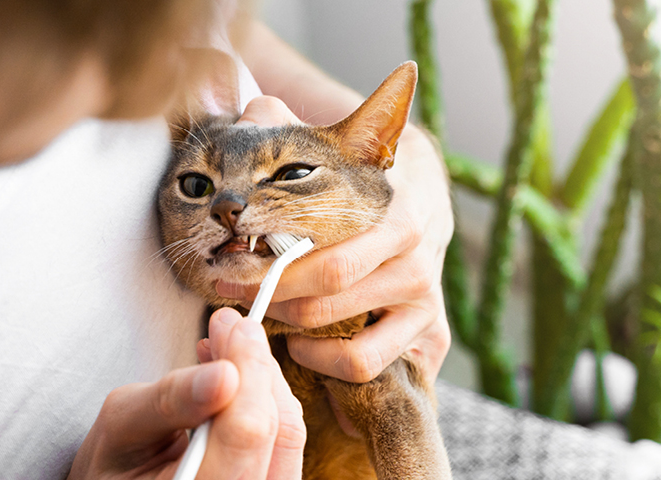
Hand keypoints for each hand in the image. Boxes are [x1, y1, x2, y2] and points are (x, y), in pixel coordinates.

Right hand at [68, 308, 304, 479]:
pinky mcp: (272, 479)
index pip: (245, 433)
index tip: (236, 327)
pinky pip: (285, 439)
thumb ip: (171, 399)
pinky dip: (264, 399)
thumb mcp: (122, 427)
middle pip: (276, 429)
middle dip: (256, 367)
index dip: (249, 371)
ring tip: (229, 346)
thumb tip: (225, 373)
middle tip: (231, 326)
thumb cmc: (114, 466)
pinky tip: (237, 375)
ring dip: (262, 379)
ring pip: (288, 432)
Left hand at [216, 96, 452, 384]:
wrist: (425, 197)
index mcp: (401, 217)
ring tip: (267, 313)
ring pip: (350, 345)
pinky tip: (304, 343)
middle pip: (329, 297)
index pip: (330, 257)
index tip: (231, 259)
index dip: (272, 267)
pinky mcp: (430, 336)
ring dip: (294, 332)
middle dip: (268, 295)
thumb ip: (294, 131)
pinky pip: (369, 367)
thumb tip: (255, 110)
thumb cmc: (368, 180)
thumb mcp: (340, 149)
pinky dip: (329, 363)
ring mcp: (427, 305)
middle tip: (230, 285)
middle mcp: (419, 265)